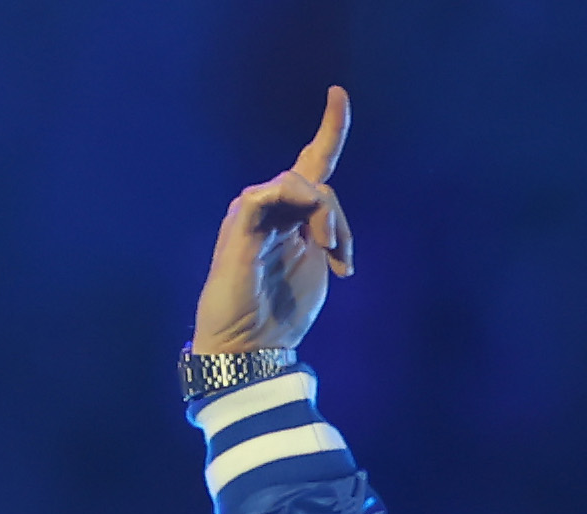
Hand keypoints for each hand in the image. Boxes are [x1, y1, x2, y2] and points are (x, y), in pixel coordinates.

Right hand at [192, 88, 355, 353]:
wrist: (253, 345)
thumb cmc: (283, 311)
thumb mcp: (320, 267)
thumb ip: (327, 233)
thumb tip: (332, 219)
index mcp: (292, 216)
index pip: (312, 163)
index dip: (329, 129)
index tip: (338, 94)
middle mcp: (271, 206)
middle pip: (318, 182)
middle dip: (341, 220)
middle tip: (345, 260)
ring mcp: (254, 211)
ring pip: (301, 183)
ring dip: (327, 217)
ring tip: (331, 254)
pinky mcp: (242, 220)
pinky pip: (273, 190)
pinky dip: (303, 207)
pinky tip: (315, 241)